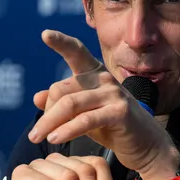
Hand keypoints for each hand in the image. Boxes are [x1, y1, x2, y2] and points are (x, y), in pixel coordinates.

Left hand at [28, 30, 179, 179]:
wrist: (145, 146)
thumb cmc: (112, 127)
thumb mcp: (83, 114)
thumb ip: (62, 105)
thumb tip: (36, 97)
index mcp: (94, 74)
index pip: (76, 53)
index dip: (61, 42)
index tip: (45, 34)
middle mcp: (104, 78)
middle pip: (61, 90)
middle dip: (46, 114)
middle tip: (35, 135)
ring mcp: (114, 93)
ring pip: (70, 104)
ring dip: (50, 123)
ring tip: (37, 138)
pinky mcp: (120, 111)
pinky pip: (86, 119)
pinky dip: (67, 130)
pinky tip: (55, 139)